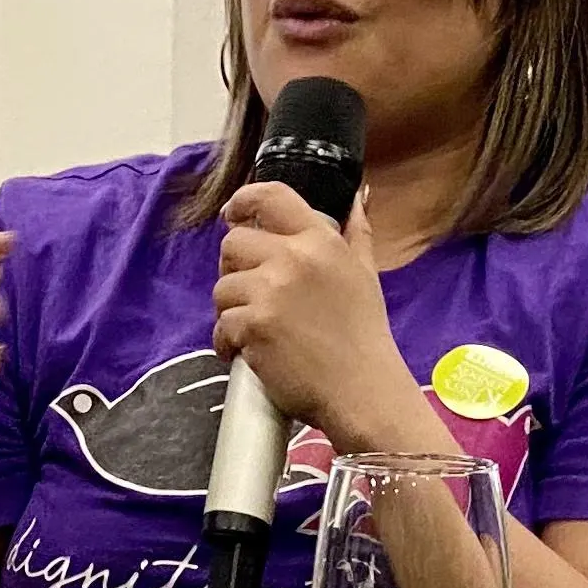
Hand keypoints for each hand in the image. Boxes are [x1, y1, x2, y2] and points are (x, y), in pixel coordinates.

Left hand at [215, 184, 430, 455]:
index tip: (233, 214)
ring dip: (230, 309)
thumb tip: (356, 198)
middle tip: (249, 293)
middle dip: (233, 268)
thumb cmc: (364, 335)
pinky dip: (227, 342)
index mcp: (320, 241)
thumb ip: (357, 233)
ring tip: (253, 330)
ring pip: (222, 287)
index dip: (243, 201)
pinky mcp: (254, 325)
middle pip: (233, 243)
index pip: (271, 197)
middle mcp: (294, 258)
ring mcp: (271, 292)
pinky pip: (221, 324)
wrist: (362, 390)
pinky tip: (246, 353)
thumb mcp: (365, 274)